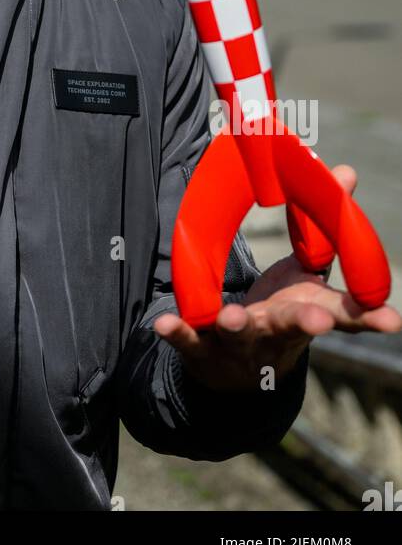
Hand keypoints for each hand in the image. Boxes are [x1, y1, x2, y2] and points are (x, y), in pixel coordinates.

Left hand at [153, 164, 401, 393]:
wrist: (238, 372)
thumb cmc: (283, 312)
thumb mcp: (306, 273)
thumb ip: (327, 227)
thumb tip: (347, 172)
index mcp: (307, 311)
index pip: (344, 314)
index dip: (368, 316)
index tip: (391, 320)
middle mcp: (277, 332)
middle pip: (293, 327)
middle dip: (306, 323)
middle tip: (319, 321)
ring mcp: (239, 343)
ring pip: (241, 334)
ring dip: (238, 325)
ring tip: (232, 317)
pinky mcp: (202, 348)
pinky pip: (188, 339)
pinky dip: (178, 331)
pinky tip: (165, 322)